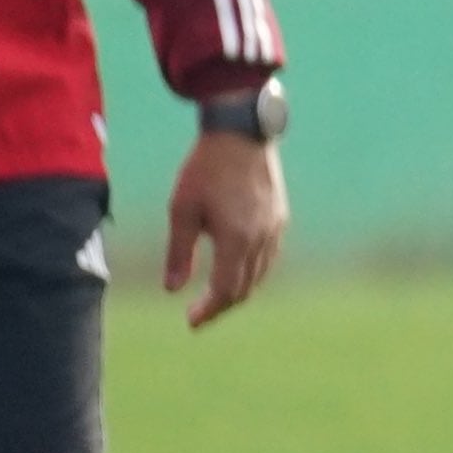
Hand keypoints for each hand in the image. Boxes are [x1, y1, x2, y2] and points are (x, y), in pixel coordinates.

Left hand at [164, 129, 287, 327]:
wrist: (241, 131)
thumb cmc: (206, 168)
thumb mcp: (182, 209)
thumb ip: (179, 252)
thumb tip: (173, 290)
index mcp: (236, 239)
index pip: (226, 291)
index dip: (208, 310)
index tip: (190, 321)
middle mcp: (261, 238)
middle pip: (245, 288)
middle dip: (222, 305)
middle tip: (199, 312)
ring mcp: (275, 227)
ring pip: (260, 274)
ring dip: (239, 289)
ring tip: (216, 294)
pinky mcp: (280, 215)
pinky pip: (269, 256)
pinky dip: (253, 271)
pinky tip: (237, 266)